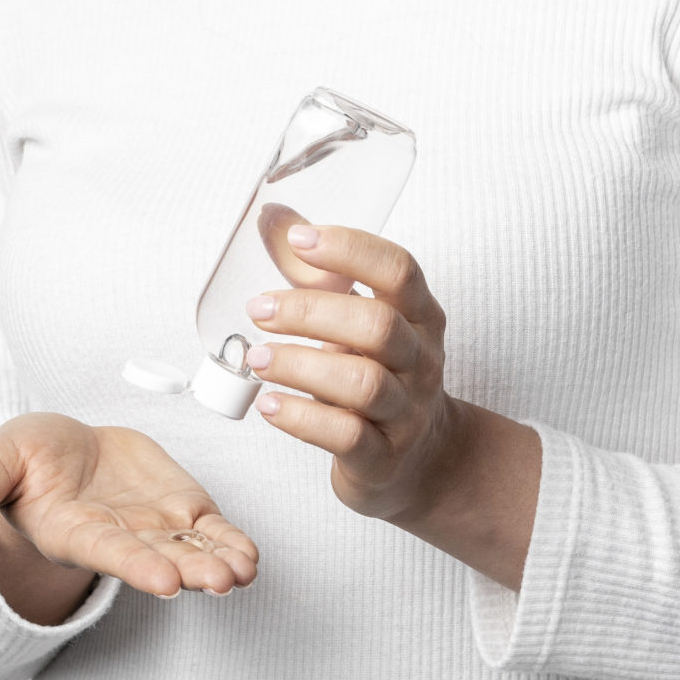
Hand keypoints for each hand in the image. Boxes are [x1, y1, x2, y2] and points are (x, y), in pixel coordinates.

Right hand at [0, 412, 256, 622]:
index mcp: (73, 530)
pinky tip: (249, 556)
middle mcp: (118, 538)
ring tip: (243, 572)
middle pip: (158, 558)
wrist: (62, 454)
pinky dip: (231, 544)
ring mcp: (154, 527)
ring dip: (219, 563)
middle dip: (190, 571)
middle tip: (220, 582)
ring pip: (192, 551)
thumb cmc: (25, 461)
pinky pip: (212, 532)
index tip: (163, 580)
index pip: (107, 551)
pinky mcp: (181, 509)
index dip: (135, 564)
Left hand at [243, 220, 539, 588]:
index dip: (351, 249)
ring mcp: (406, 413)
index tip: (299, 239)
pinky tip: (269, 405)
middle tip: (258, 309)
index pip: (399, 271)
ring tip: (256, 357)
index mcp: (419, 317)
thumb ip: (317, 273)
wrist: (423, 461)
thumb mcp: (359, 321)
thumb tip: (273, 217)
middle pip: (376, 325)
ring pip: (362, 383)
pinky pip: (347, 437)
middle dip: (310, 311)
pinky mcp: (384, 459)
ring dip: (299, 365)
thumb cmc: (378, 374)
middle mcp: (420, 361)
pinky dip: (301, 417)